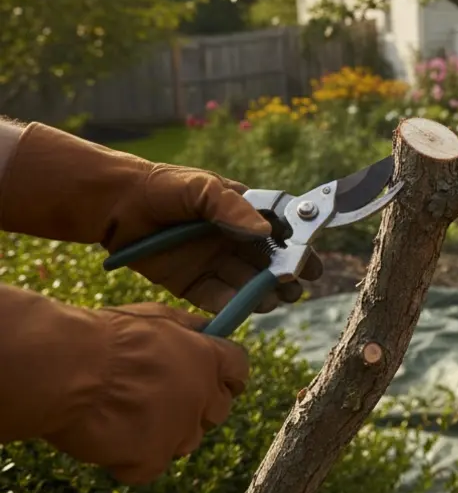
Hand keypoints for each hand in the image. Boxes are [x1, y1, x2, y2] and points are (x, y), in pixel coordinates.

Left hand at [0, 123, 319, 312]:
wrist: (113, 204)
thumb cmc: (161, 186)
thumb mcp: (200, 187)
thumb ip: (231, 206)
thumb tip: (265, 231)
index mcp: (241, 212)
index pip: (278, 232)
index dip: (296, 247)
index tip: (309, 263)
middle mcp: (231, 240)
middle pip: (266, 262)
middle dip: (284, 276)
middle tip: (294, 287)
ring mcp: (211, 262)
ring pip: (245, 282)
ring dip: (262, 292)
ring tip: (275, 299)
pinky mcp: (189, 283)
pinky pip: (215, 297)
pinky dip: (231, 304)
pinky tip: (244, 306)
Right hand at [42, 302, 249, 484]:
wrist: (67, 369)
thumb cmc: (105, 337)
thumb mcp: (155, 316)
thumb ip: (188, 326)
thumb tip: (208, 328)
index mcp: (208, 358)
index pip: (238, 369)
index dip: (224, 374)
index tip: (211, 377)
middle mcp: (203, 396)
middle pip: (218, 410)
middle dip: (198, 405)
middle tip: (160, 398)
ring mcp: (179, 431)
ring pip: (186, 440)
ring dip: (165, 432)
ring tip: (126, 414)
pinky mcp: (151, 460)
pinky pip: (149, 466)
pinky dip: (130, 458)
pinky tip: (109, 437)